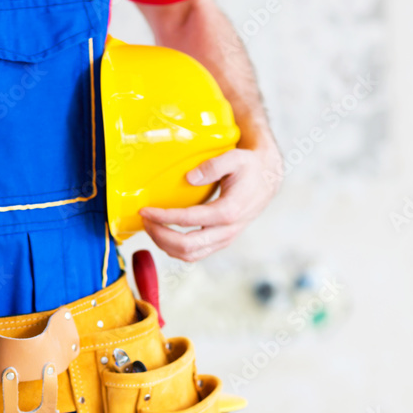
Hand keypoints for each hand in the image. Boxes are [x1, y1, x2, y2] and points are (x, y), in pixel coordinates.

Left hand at [140, 145, 281, 261]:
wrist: (267, 180)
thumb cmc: (249, 167)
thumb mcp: (235, 158)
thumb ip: (213, 166)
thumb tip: (190, 177)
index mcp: (229, 211)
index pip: (188, 220)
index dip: (163, 217)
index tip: (145, 210)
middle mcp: (227, 231)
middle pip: (186, 245)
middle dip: (159, 235)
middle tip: (144, 220)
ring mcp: (224, 239)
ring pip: (189, 255)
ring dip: (164, 244)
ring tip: (151, 227)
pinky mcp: (220, 242)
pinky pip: (194, 254)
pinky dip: (174, 249)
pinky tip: (164, 234)